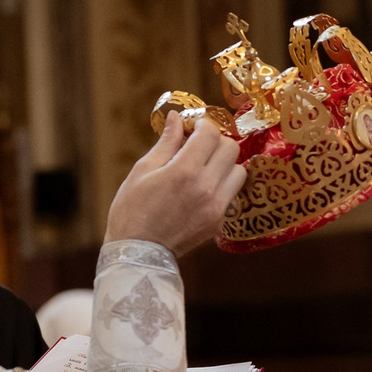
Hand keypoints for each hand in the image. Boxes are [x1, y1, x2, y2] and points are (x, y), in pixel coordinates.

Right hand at [103, 112, 245, 256]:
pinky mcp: (219, 221)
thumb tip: (176, 118)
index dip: (202, 125)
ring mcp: (216, 206)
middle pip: (230, 148)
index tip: (192, 129)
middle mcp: (207, 187)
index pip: (210, 133)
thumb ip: (166, 143)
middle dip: (215, 142)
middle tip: (198, 146)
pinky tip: (205, 188)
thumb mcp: (143, 170)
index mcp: (185, 171)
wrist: (138, 253)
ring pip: (239, 171)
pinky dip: (224, 185)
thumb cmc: (132, 209)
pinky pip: (233, 193)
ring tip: (204, 168)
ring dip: (224, 164)